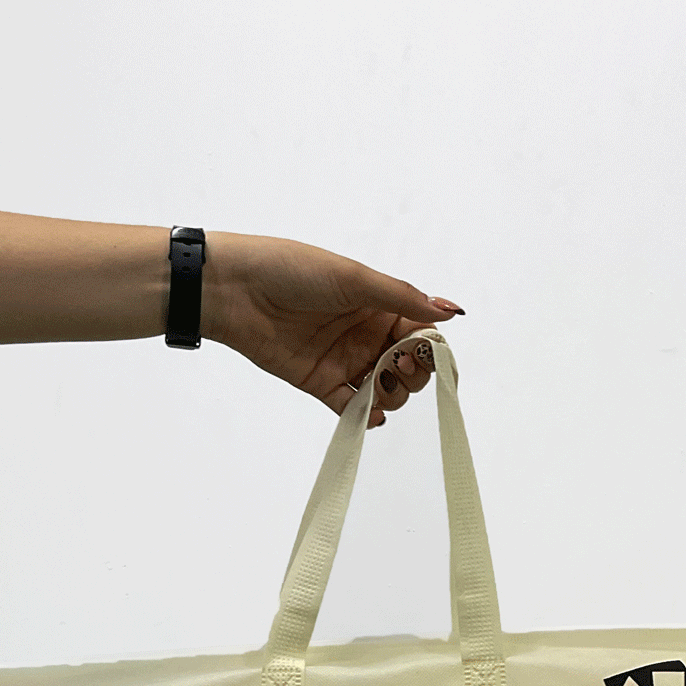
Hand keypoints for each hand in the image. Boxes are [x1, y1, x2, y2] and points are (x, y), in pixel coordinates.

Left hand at [201, 231, 463, 426]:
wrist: (235, 290)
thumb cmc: (291, 269)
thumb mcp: (354, 278)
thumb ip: (402, 298)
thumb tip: (450, 311)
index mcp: (379, 306)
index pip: (420, 334)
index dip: (428, 348)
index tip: (421, 351)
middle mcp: (366, 335)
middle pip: (409, 368)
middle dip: (414, 374)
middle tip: (398, 365)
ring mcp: (345, 361)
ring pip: (385, 391)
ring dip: (392, 395)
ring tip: (378, 385)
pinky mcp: (321, 383)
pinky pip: (352, 408)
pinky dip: (365, 416)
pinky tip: (368, 412)